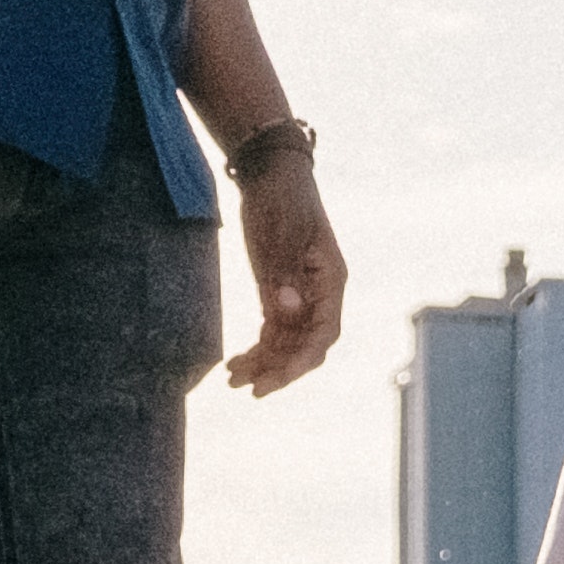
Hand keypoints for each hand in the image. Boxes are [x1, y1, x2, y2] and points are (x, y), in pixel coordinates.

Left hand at [223, 152, 343, 395]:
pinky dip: (257, 349)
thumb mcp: (281, 234)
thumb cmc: (281, 198)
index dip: (301, 360)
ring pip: (287, 343)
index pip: (323, 333)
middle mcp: (320, 294)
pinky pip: (272, 331)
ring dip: (264, 364)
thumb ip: (284, 272)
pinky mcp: (280, 292)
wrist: (270, 174)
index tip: (275, 379)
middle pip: (306, 345)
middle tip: (251, 390)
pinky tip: (235, 363)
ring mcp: (300, 296)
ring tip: (233, 380)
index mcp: (330, 280)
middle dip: (280, 370)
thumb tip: (284, 309)